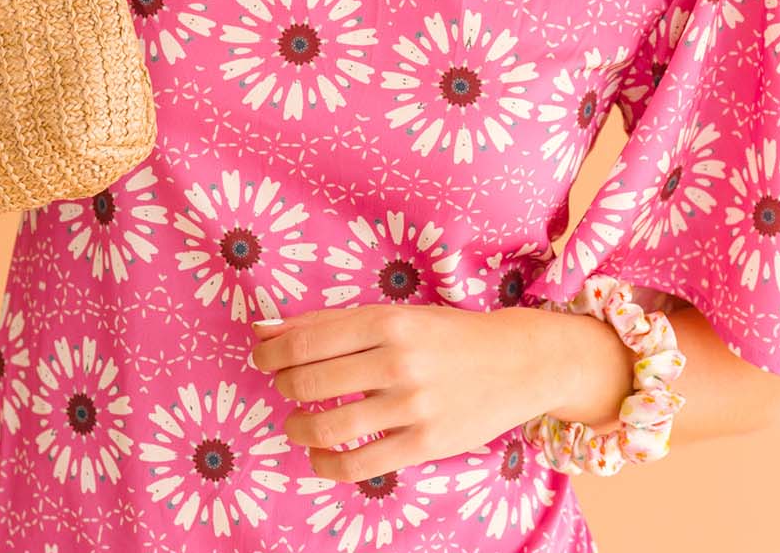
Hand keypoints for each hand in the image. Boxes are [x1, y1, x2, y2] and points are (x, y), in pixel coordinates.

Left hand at [248, 303, 564, 482]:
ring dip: (298, 428)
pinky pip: (360, 465)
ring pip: (330, 427)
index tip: (262, 357)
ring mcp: (412, 406)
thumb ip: (328, 322)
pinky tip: (319, 457)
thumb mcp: (391, 315)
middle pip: (310, 382)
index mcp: (386, 321)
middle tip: (282, 386)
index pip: (306, 341)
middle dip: (282, 386)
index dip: (271, 353)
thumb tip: (264, 328)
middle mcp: (397, 361)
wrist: (517, 361)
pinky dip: (326, 465)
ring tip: (297, 424)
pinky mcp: (425, 444)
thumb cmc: (444, 333)